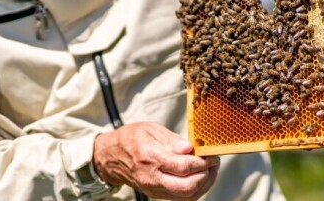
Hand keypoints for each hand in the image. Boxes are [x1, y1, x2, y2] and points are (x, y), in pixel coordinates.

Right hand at [92, 122, 219, 200]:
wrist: (110, 157)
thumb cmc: (130, 139)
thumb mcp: (150, 129)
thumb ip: (172, 140)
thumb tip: (190, 148)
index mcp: (151, 157)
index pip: (184, 167)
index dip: (203, 162)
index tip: (211, 154)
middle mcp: (152, 177)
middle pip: (188, 187)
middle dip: (207, 175)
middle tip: (213, 162)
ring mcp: (154, 189)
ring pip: (187, 196)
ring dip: (204, 184)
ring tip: (210, 169)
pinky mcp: (157, 194)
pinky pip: (181, 198)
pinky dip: (196, 190)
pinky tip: (200, 177)